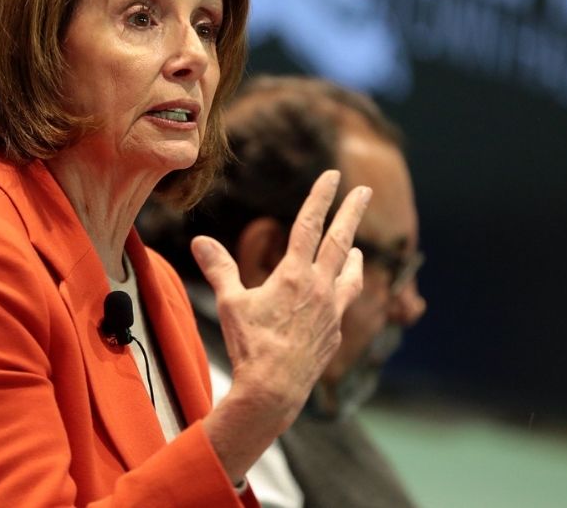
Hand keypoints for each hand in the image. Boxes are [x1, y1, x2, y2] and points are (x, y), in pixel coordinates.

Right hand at [194, 170, 369, 478]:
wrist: (275, 390)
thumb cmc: (250, 345)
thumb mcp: (231, 303)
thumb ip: (219, 269)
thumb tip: (200, 241)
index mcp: (294, 275)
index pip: (309, 225)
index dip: (321, 197)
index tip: (333, 176)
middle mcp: (320, 288)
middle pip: (341, 241)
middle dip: (352, 212)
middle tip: (366, 190)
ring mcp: (332, 312)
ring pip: (351, 275)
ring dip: (355, 257)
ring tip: (358, 248)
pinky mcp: (334, 333)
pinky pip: (344, 304)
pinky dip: (344, 291)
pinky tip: (338, 294)